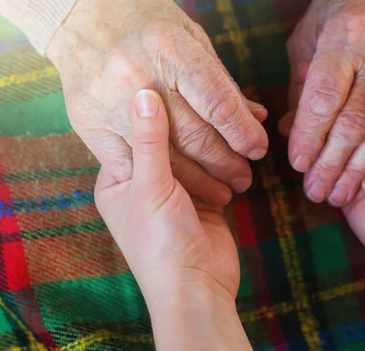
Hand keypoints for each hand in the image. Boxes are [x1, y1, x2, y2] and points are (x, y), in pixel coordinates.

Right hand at [48, 0, 268, 205]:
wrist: (80, 9)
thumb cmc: (147, 18)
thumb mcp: (191, 37)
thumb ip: (220, 81)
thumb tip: (256, 117)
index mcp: (170, 47)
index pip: (217, 102)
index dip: (242, 132)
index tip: (258, 149)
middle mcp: (139, 76)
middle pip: (193, 135)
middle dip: (225, 162)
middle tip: (245, 177)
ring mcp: (109, 102)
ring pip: (163, 156)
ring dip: (198, 179)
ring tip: (223, 190)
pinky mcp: (87, 122)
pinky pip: (127, 163)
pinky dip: (157, 178)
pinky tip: (179, 188)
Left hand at [95, 89, 249, 349]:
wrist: (196, 287)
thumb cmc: (160, 241)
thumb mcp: (150, 185)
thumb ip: (151, 139)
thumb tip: (145, 92)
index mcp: (118, 178)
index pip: (134, 130)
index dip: (155, 106)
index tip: (172, 76)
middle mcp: (145, 181)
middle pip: (170, 140)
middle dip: (194, 120)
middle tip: (211, 88)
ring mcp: (177, 190)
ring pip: (196, 152)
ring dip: (217, 138)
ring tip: (239, 111)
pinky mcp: (205, 200)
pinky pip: (216, 169)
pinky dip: (230, 156)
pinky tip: (246, 135)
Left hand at [280, 0, 364, 206]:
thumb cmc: (336, 14)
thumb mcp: (307, 40)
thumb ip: (299, 88)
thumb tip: (290, 133)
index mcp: (344, 35)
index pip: (323, 97)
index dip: (309, 136)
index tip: (297, 164)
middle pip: (353, 120)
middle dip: (331, 163)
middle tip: (314, 190)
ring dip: (359, 170)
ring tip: (338, 194)